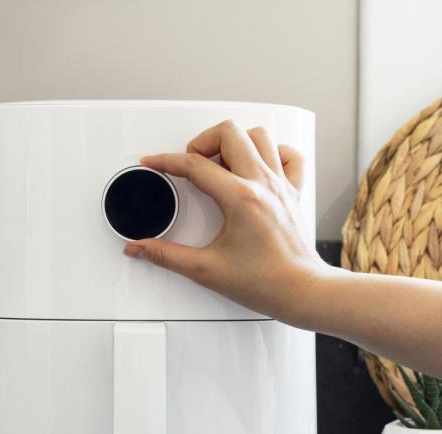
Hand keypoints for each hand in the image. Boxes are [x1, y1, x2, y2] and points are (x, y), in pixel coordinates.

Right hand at [124, 120, 328, 322]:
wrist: (301, 291)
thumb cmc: (265, 282)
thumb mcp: (206, 269)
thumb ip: (167, 255)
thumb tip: (140, 247)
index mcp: (240, 199)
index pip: (195, 165)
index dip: (167, 161)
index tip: (154, 163)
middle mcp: (263, 184)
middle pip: (229, 133)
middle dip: (202, 141)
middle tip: (191, 163)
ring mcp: (281, 185)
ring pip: (259, 135)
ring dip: (234, 141)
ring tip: (219, 162)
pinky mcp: (293, 192)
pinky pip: (289, 155)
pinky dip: (271, 151)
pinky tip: (256, 165)